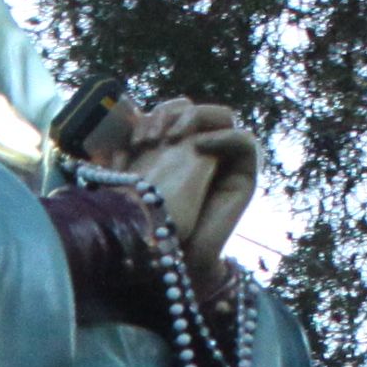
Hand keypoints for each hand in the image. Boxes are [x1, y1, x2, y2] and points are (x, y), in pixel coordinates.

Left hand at [115, 97, 260, 261]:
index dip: (154, 116)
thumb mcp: (140, 179)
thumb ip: (134, 152)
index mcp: (179, 146)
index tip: (134, 141)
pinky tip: (199, 145)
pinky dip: (225, 135)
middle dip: (170, 114)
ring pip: (221, 116)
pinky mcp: (246, 174)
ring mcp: (227, 159)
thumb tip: (119, 130)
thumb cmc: (155, 222)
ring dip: (195, 118)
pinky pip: (245, 140)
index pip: (173, 111)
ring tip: (172, 139)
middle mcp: (204, 148)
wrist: (175, 258)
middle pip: (195, 108)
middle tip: (151, 138)